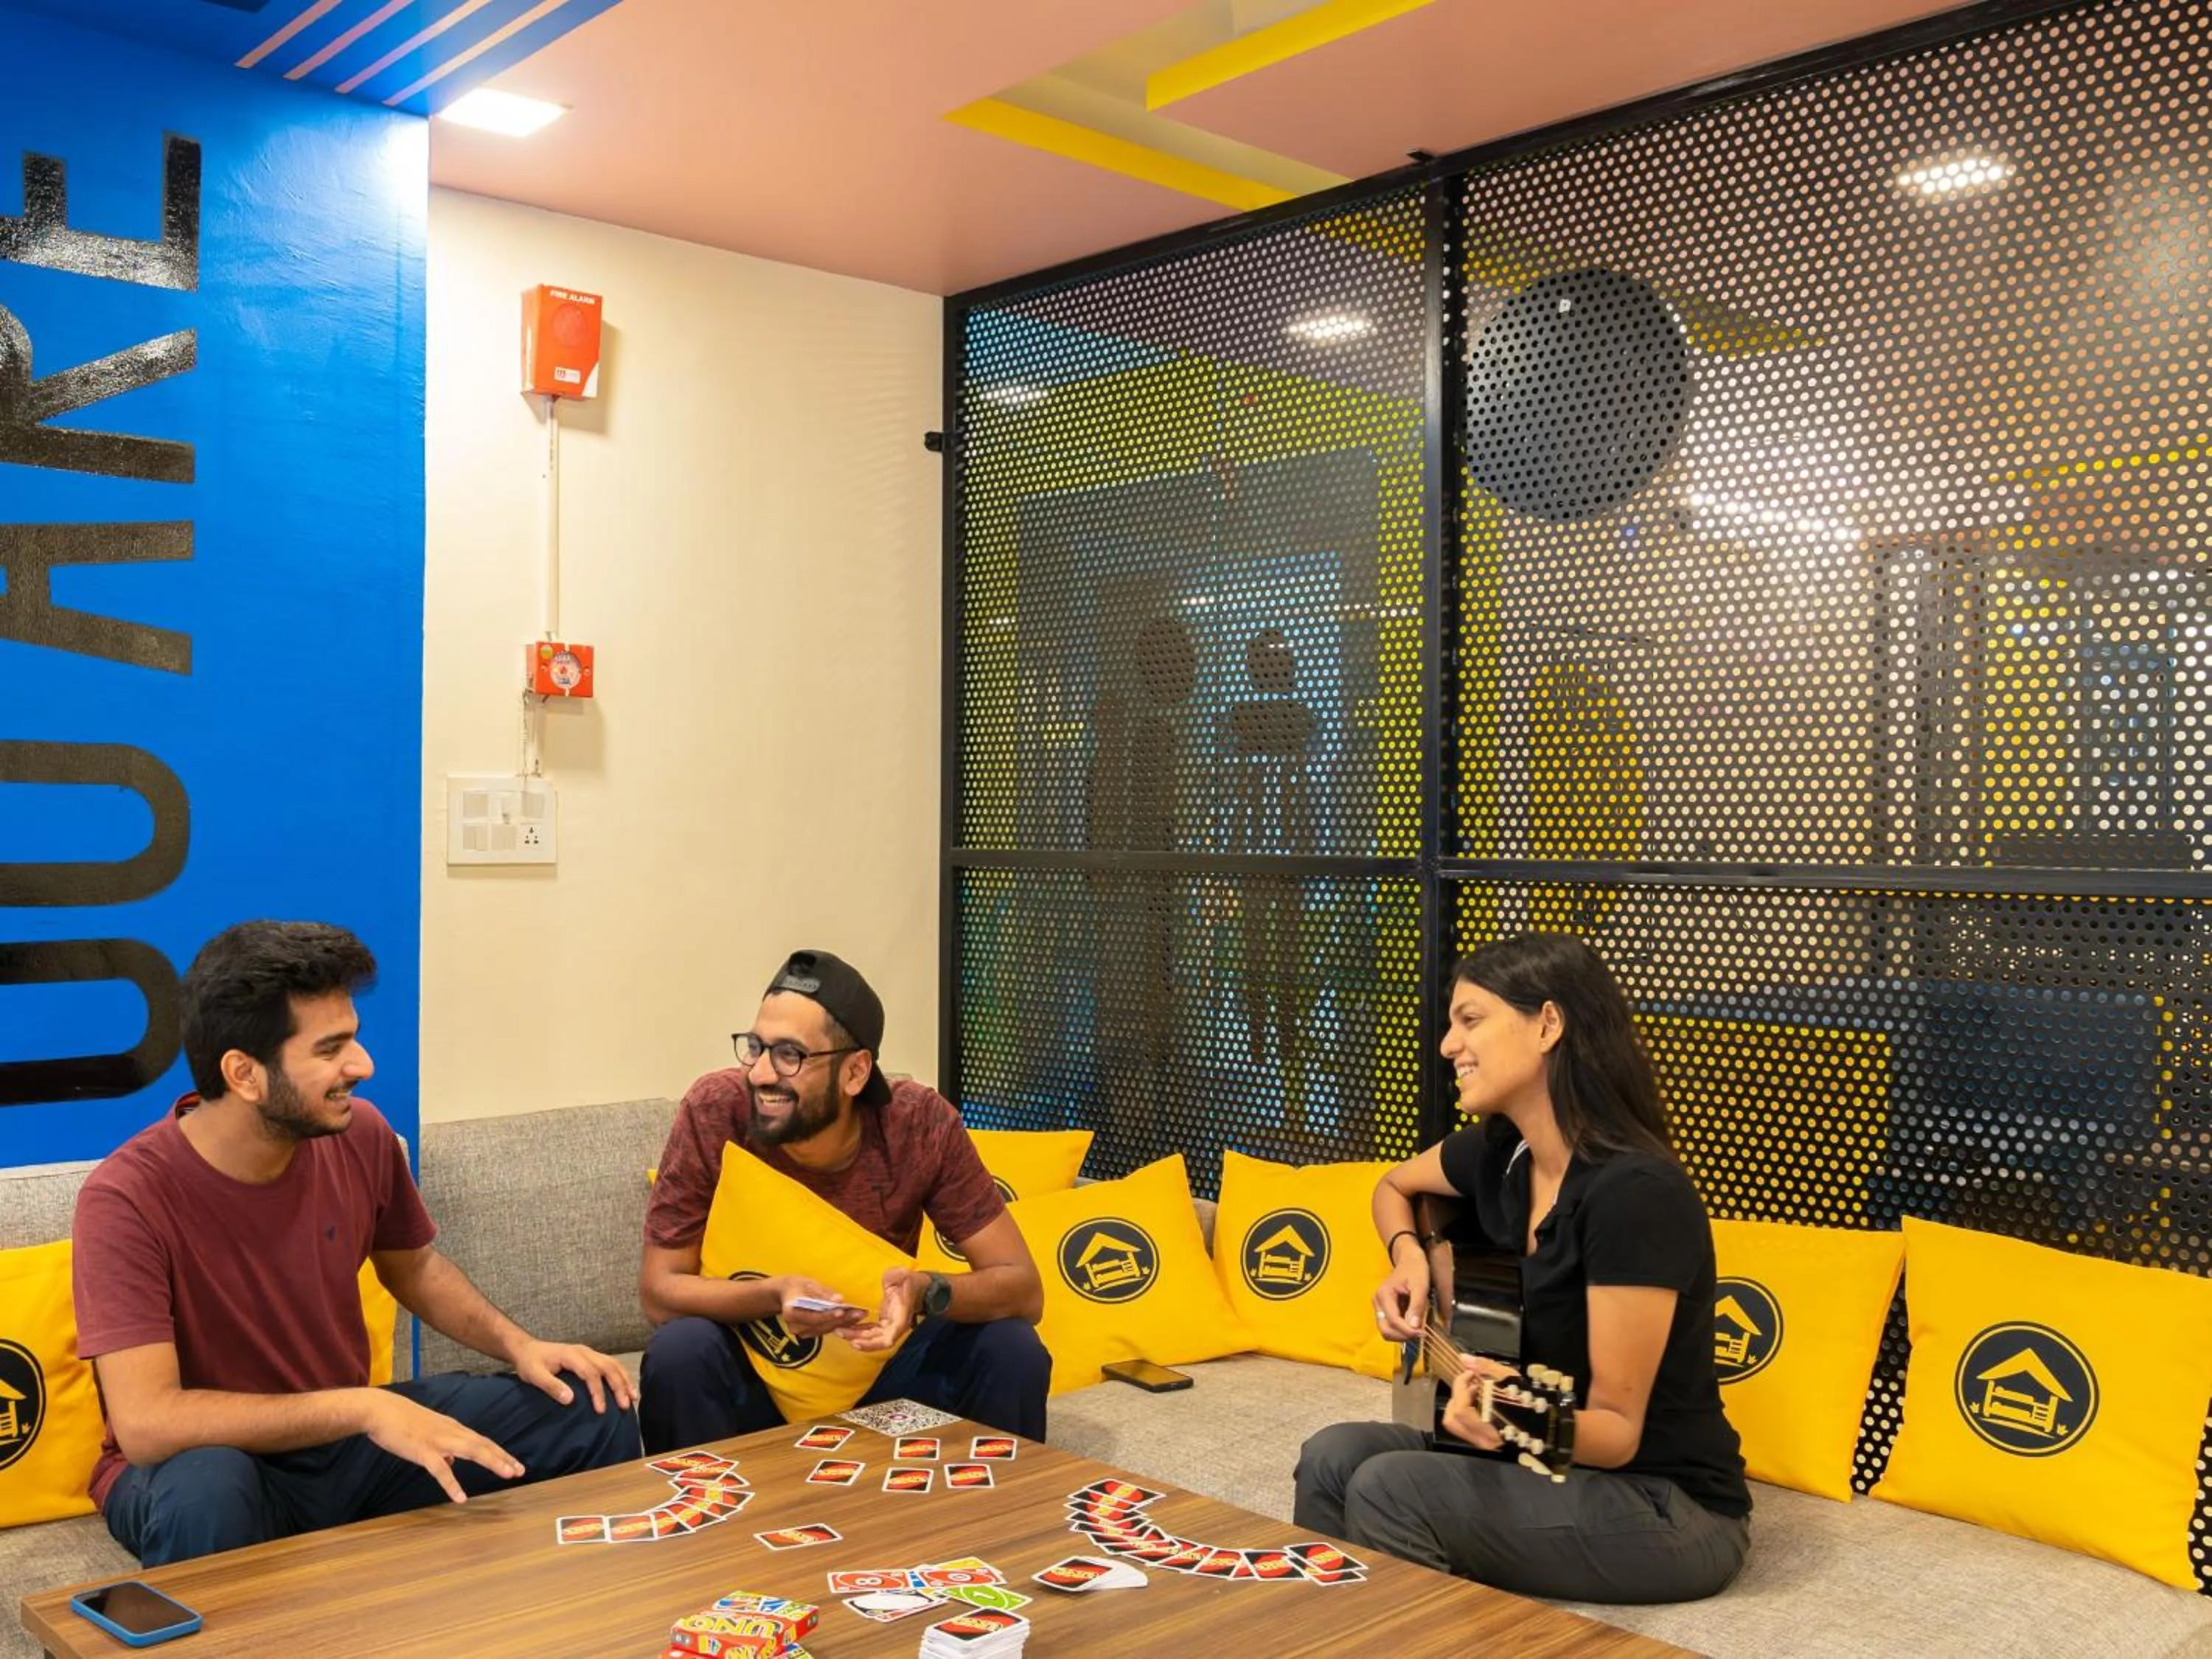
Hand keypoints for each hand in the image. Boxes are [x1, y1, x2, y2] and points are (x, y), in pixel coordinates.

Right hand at [359, 1389, 521, 1503]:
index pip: (482, 1441)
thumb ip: (442, 1447)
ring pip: (472, 1451)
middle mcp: (451, 1432)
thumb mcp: (428, 1433)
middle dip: (503, 1458)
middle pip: (483, 1445)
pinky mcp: (423, 1451)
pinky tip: (461, 1498)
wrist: (380, 1410)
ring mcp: (438, 1441)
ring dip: (492, 1462)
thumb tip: (450, 1464)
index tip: (515, 1464)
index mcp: (453, 1429)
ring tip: (508, 1474)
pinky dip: (452, 1484)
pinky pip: (440, 1470)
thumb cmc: (401, 1421)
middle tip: (521, 1470)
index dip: (499, 1453)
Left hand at [510, 1337, 635, 1413]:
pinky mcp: (590, 1356)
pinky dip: (621, 1375)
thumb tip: (570, 1400)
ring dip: (624, 1380)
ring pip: (612, 1364)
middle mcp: (584, 1351)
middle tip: (625, 1405)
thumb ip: (550, 1386)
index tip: (601, 1410)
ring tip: (633, 1397)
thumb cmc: (530, 1363)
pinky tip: (626, 1387)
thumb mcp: (534, 1375)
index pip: (590, 1373)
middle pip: (607, 1366)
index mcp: (571, 1355)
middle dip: (618, 1386)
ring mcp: (589, 1352)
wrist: (527, 1349)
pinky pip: (610, 1363)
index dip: (597, 1391)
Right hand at [777, 1276, 867, 1338]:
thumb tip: (838, 1299)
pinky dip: (840, 1324)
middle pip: (821, 1325)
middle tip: (859, 1312)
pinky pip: (826, 1330)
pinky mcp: (810, 1333)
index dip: (827, 1315)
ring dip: (844, 1323)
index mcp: (790, 1313)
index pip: (811, 1316)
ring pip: (826, 1329)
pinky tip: (853, 1318)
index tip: (842, 1310)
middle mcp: (794, 1326)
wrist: (788, 1294)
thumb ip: (823, 1294)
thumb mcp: (809, 1284)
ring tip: (860, 1314)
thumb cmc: (799, 1286)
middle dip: (841, 1319)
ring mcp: (802, 1332)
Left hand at [843, 1268, 922, 1353]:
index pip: (889, 1338)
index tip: (856, 1342)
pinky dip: (858, 1331)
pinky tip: (846, 1326)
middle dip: (858, 1339)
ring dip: (855, 1336)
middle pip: (876, 1341)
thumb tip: (899, 1273)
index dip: (872, 1343)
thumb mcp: (905, 1275)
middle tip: (839, 1332)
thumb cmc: (909, 1281)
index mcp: (902, 1318)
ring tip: (838, 1329)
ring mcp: (889, 1326)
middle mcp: (895, 1327)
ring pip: (871, 1338)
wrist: (916, 1286)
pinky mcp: (884, 1324)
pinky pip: (870, 1331)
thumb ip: (900, 1276)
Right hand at [1374, 1254, 1430, 1342]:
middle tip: (1420, 1334)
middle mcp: (1377, 1302)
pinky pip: (1390, 1326)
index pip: (1393, 1321)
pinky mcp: (1384, 1310)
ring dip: (1402, 1334)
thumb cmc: (1415, 1270)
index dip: (1408, 1330)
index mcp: (1384, 1295)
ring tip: (1417, 1329)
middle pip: (1385, 1330)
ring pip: (1386, 1331)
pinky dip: (1401, 1330)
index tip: (1423, 1333)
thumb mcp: (1420, 1286)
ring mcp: (1379, 1307)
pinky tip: (1413, 1324)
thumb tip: (1414, 1326)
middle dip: (1403, 1336)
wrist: (1410, 1260)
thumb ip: (1416, 1306)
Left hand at [1438, 1356, 1519, 1451]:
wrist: (1545, 1422)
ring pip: (1455, 1424)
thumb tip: (1463, 1358)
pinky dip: (1465, 1413)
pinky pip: (1464, 1428)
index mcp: (1489, 1424)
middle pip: (1452, 1417)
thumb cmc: (1528, 1400)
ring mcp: (1484, 1444)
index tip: (1469, 1373)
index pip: (1459, 1406)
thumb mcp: (1508, 1378)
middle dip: (1457, 1396)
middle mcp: (1484, 1439)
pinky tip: (1479, 1402)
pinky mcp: (1484, 1443)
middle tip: (1470, 1383)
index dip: (1460, 1385)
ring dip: (1459, 1404)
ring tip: (1474, 1392)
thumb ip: (1484, 1367)